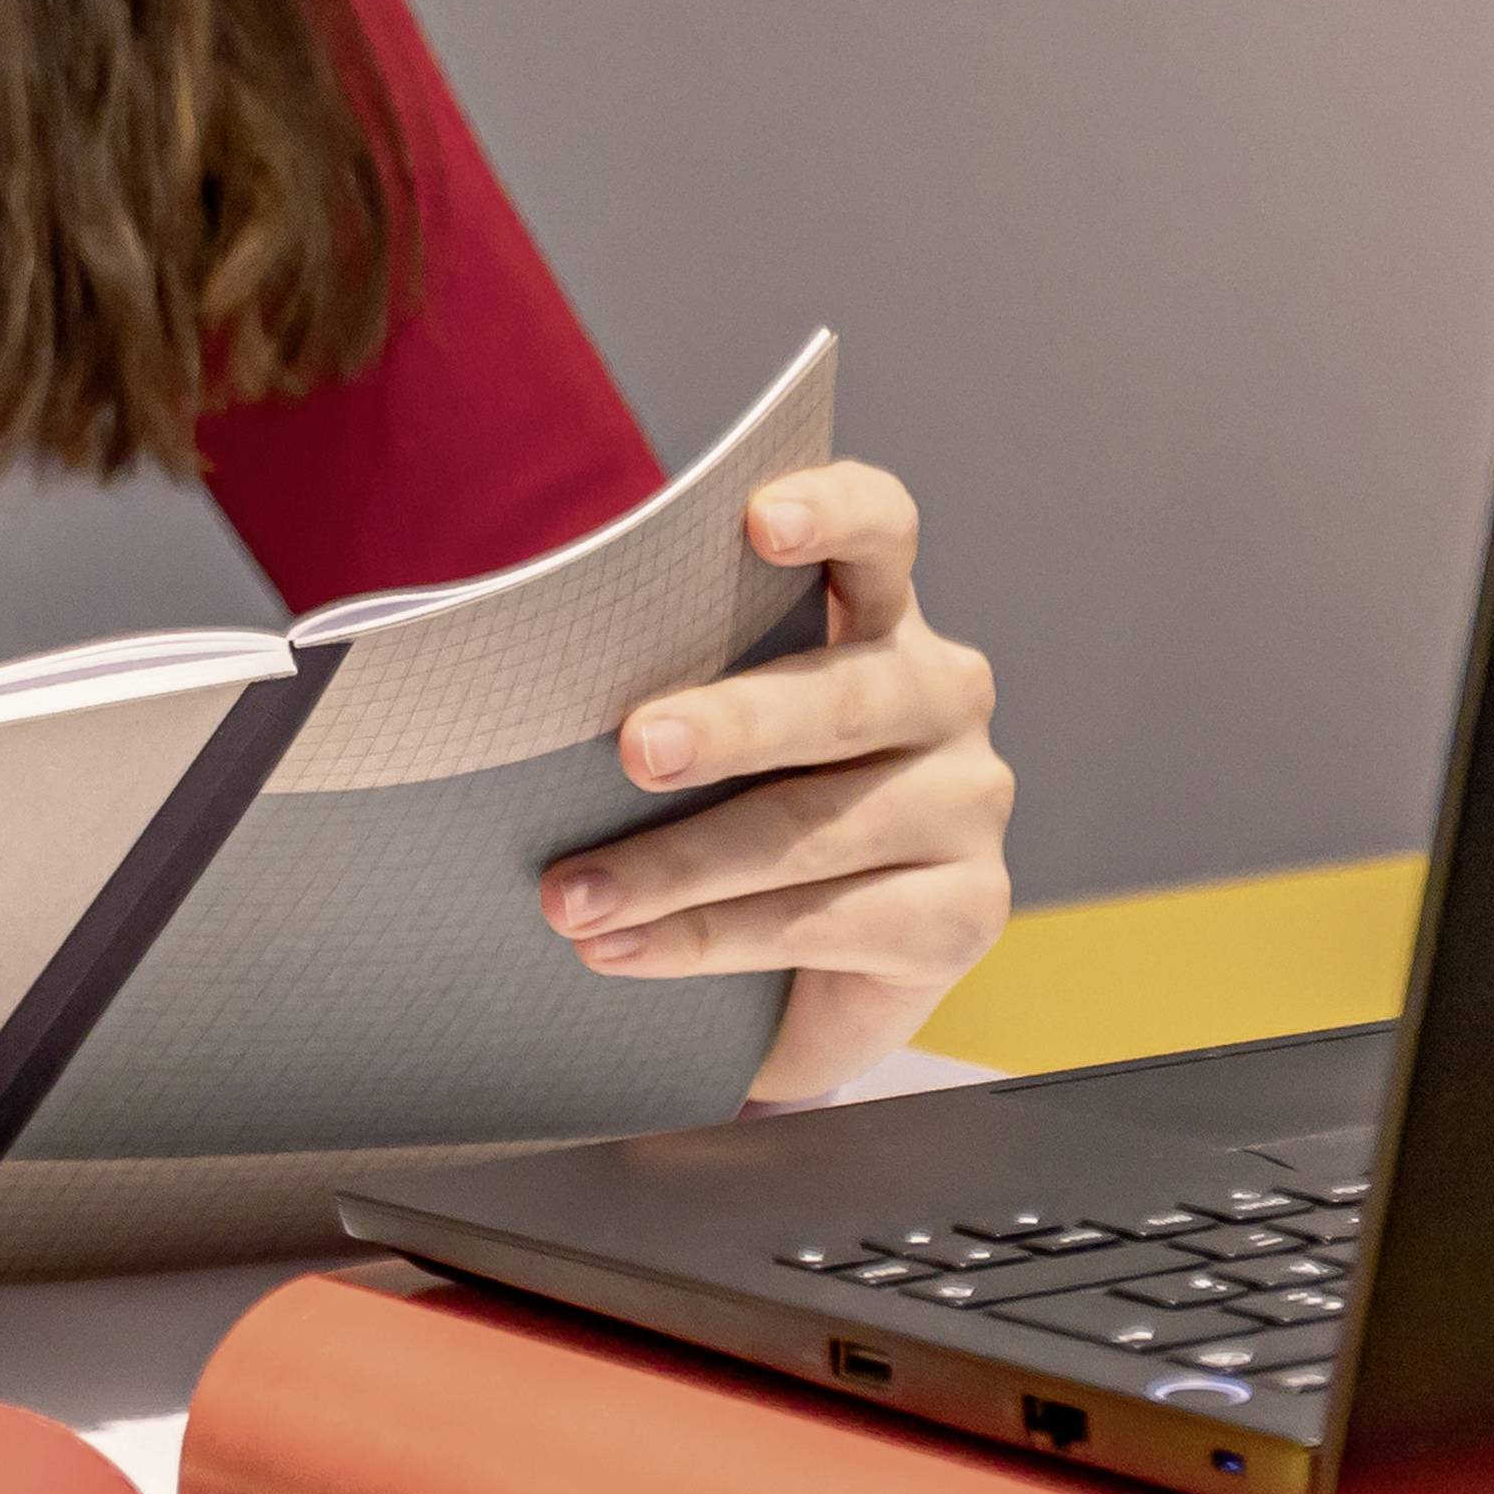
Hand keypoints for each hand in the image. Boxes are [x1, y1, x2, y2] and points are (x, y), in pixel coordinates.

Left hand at [540, 462, 1012, 1101]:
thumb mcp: (696, 742)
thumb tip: (525, 686)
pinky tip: (620, 951)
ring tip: (569, 899)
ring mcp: (967, 804)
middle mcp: (941, 696)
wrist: (791, 980)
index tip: (758, 519)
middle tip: (633, 750)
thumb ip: (660, 691)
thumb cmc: (719, 819)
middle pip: (838, 697)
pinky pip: (824, 925)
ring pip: (813, 830)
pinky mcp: (967, 914)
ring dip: (674, 868)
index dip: (831, 514)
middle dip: (729, 726)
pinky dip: (704, 940)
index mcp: (879, 619)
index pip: (881, 532)